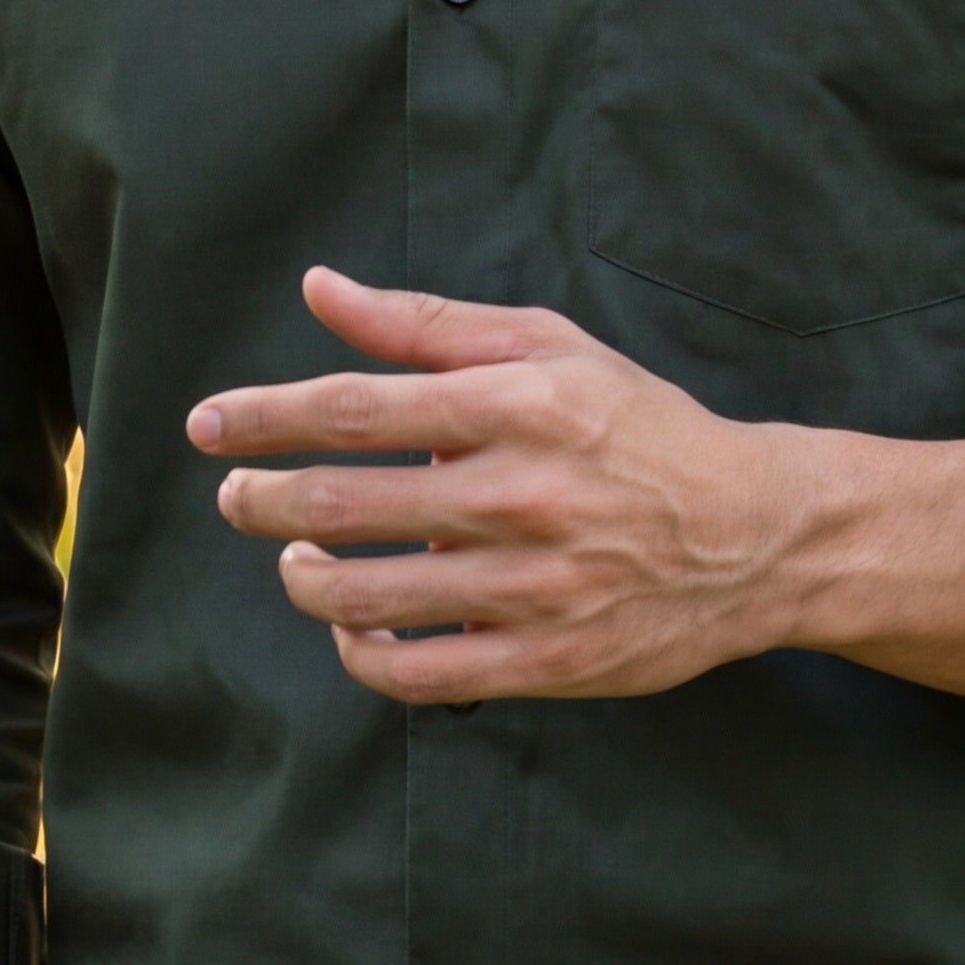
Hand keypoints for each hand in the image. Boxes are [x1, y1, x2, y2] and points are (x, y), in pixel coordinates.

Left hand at [189, 263, 795, 704]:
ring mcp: (532, 587)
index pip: (355, 410)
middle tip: (238, 497)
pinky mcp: (545, 661)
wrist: (754, 535)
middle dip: (264, 502)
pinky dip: (361, 655)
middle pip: (343, 506)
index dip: (264, 418)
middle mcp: (521, 495)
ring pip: (366, 598)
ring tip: (295, 560)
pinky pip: (416, 675)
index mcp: (518, 407)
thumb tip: (319, 289)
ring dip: (303, 580)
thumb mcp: (548, 349)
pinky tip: (352, 628)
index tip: (210, 425)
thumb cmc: (641, 429)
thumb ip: (426, 325)